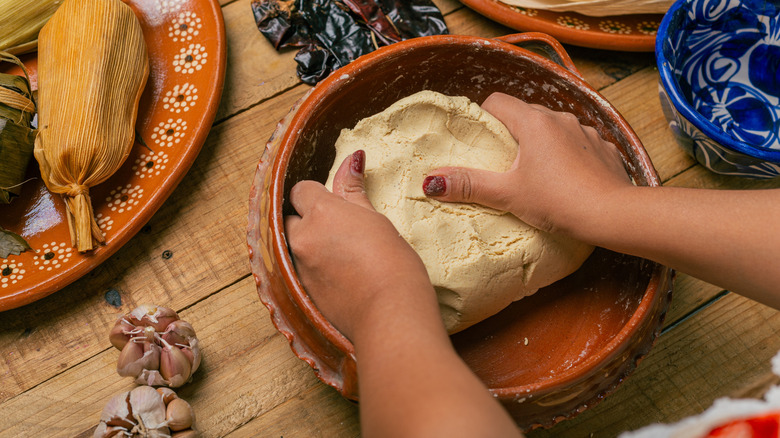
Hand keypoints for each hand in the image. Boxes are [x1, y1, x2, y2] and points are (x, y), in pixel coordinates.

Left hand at [284, 150, 435, 339]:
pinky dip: (311, 268)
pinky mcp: (301, 292)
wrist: (390, 315)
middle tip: (337, 231)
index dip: (317, 194)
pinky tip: (336, 275)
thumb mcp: (376, 220)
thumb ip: (354, 191)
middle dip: (306, 221)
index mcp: (321, 212)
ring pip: (292, 246)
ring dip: (307, 245)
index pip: (301, 190)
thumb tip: (352, 159)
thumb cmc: (393, 264)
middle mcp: (302, 237)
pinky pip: (297, 271)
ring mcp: (298, 267)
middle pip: (289, 218)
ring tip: (338, 255)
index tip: (336, 205)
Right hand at [422, 92, 631, 238]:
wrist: (612, 215)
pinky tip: (567, 179)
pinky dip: (569, 155)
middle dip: (512, 133)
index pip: (498, 101)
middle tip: (502, 162)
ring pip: (554, 128)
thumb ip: (469, 185)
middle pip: (526, 114)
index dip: (484, 117)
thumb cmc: (557, 202)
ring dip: (542, 143)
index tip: (479, 140)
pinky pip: (579, 143)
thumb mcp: (507, 195)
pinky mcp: (604, 148)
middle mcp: (560, 118)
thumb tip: (431, 181)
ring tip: (536, 173)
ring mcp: (586, 131)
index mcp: (533, 122)